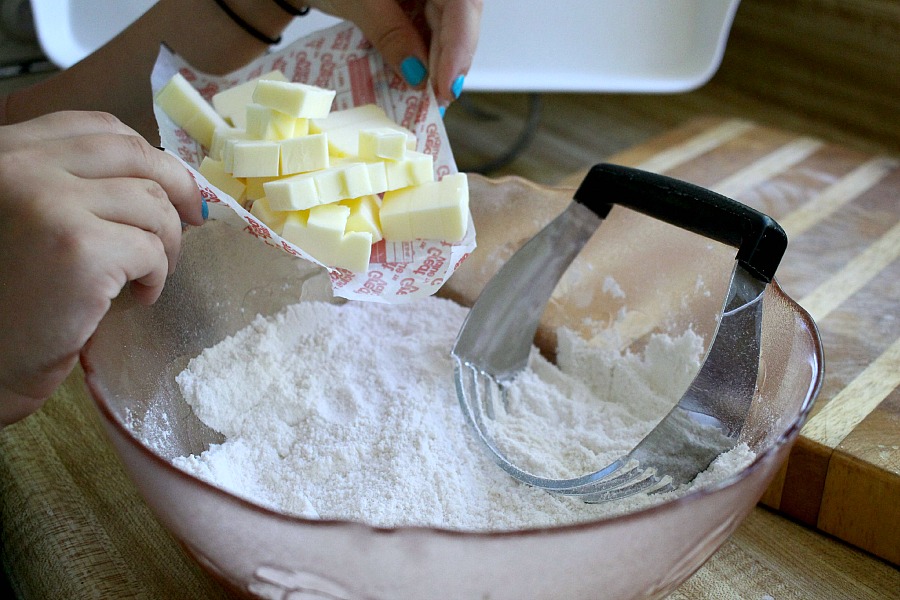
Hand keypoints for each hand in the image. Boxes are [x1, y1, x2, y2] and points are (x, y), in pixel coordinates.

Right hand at [0, 111, 202, 425]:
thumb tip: (161, 177)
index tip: (169, 183)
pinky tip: (137, 298)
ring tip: (148, 274)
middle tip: (195, 219)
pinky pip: (151, 250)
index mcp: (8, 151)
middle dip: (180, 186)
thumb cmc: (12, 293)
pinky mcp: (80, 249)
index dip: (147, 154)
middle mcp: (22, 166)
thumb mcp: (30, 216)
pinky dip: (157, 277)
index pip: (98, 127)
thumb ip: (73, 184)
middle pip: (135, 154)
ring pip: (153, 204)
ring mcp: (51, 204)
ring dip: (166, 244)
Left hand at [303, 0, 482, 105]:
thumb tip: (417, 74)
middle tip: (437, 101)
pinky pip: (431, 32)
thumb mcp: (358, 1)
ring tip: (428, 98)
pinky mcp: (419, 7)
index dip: (459, 47)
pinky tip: (418, 81)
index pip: (462, 5)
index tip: (446, 86)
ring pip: (449, 30)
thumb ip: (390, 33)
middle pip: (460, 20)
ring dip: (439, 65)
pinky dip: (425, 58)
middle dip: (450, 62)